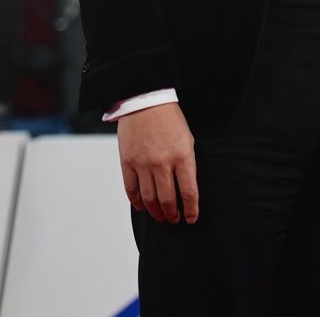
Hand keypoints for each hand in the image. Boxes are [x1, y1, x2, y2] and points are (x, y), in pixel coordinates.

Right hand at [117, 102, 198, 223]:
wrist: (146, 100)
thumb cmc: (170, 118)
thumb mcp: (188, 138)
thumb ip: (187, 163)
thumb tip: (186, 187)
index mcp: (182, 155)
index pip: (189, 192)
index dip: (191, 210)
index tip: (191, 218)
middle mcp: (162, 163)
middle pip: (168, 200)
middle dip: (172, 214)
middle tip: (174, 219)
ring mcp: (143, 164)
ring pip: (149, 199)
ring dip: (156, 212)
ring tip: (160, 216)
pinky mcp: (128, 161)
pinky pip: (131, 189)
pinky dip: (137, 202)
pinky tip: (142, 206)